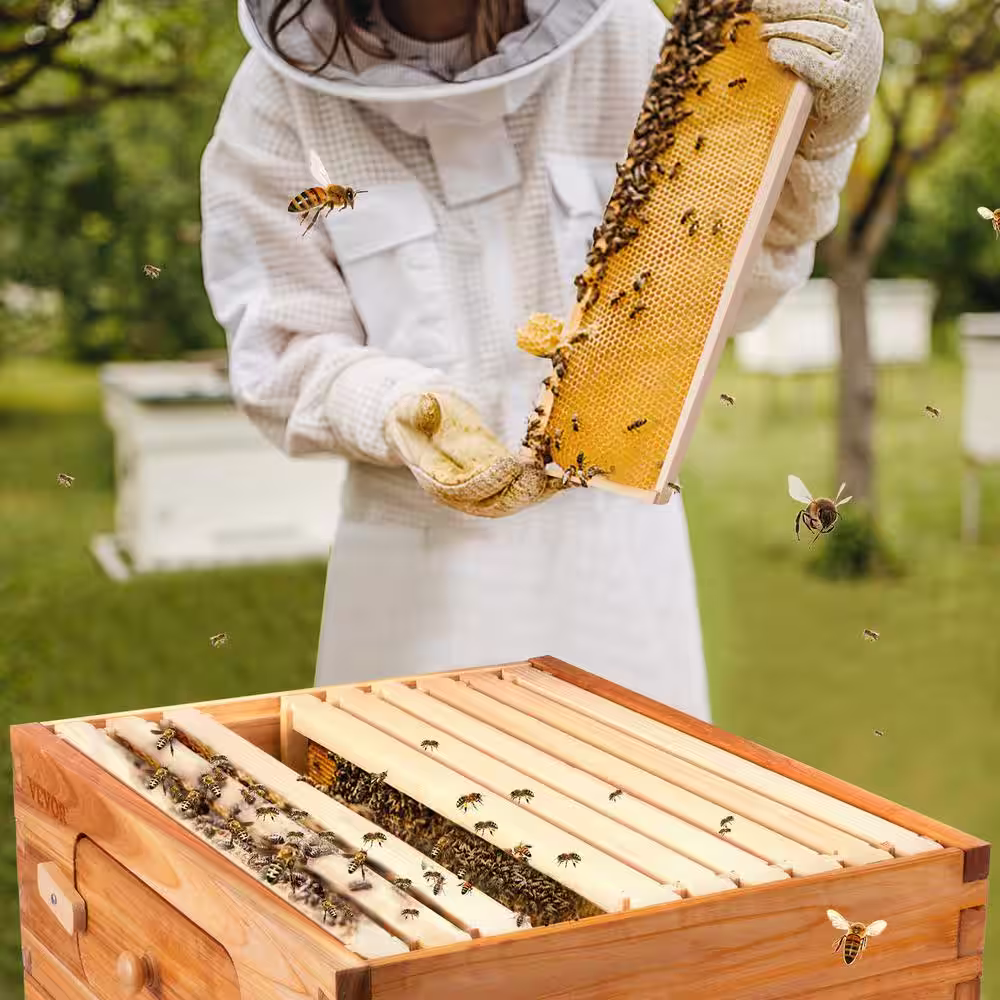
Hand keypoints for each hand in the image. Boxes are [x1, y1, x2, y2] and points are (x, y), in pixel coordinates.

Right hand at [385, 392, 559, 517]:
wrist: (417, 426)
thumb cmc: (412, 416)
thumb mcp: (409, 408)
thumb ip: (417, 409)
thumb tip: (427, 405)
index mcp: (434, 477)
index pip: (462, 487)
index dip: (488, 479)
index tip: (512, 464)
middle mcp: (458, 492)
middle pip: (492, 502)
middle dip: (520, 489)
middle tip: (543, 472)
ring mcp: (479, 491)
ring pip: (511, 500)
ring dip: (536, 491)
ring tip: (559, 478)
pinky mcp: (497, 482)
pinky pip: (520, 491)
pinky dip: (541, 485)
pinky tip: (562, 475)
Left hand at [753, 0, 883, 156]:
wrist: (842, 120)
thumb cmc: (832, 71)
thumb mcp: (835, 35)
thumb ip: (820, 14)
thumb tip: (778, 2)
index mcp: (862, 10)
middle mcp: (864, 28)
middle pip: (821, 5)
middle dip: (785, 5)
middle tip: (758, 7)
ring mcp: (855, 54)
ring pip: (813, 31)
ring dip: (781, 28)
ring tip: (760, 32)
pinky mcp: (839, 79)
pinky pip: (808, 59)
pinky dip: (787, 52)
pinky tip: (772, 50)